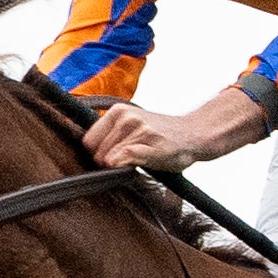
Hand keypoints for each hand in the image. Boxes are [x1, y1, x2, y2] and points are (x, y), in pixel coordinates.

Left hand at [82, 85, 271, 172]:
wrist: (194, 135)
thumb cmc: (159, 136)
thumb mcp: (130, 127)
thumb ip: (108, 136)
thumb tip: (84, 148)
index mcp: (116, 112)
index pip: (87, 142)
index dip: (98, 155)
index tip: (114, 156)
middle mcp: (125, 117)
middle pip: (97, 154)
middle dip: (109, 162)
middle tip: (131, 157)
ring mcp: (139, 129)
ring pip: (111, 159)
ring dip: (123, 166)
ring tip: (142, 157)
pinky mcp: (152, 144)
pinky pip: (128, 155)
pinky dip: (126, 161)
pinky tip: (137, 162)